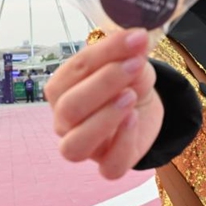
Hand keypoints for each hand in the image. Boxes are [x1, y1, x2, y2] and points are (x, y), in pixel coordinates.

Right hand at [45, 28, 163, 179]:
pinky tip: (134, 119)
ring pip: (75, 146)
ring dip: (103, 119)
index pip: (73, 71)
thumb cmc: (126, 80)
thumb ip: (128, 51)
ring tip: (130, 96)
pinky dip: (122, 144)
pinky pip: (108, 167)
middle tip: (134, 65)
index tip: (135, 39)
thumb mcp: (129, 59)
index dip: (104, 53)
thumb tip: (137, 38)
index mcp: (62, 89)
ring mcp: (85, 146)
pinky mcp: (109, 164)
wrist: (143, 106)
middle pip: (69, 108)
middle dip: (103, 83)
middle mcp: (64, 121)